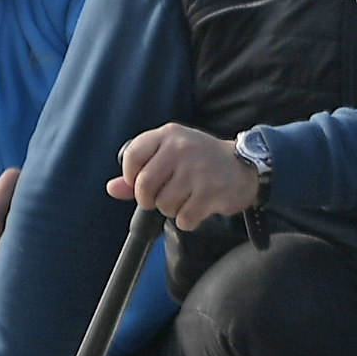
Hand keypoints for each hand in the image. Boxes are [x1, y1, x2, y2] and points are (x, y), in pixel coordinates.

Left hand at [110, 124, 259, 226]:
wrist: (244, 167)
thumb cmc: (201, 162)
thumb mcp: (170, 156)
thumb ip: (139, 171)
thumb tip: (112, 189)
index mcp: (168, 135)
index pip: (132, 157)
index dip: (130, 177)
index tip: (141, 183)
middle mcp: (181, 148)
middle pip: (144, 186)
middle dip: (149, 200)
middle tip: (162, 198)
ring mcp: (196, 170)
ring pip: (164, 204)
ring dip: (172, 210)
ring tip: (186, 199)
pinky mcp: (210, 192)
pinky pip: (184, 218)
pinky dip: (188, 220)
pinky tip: (198, 207)